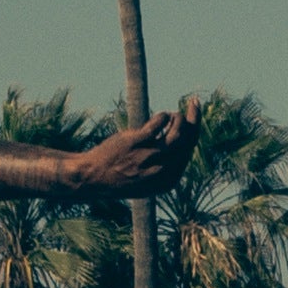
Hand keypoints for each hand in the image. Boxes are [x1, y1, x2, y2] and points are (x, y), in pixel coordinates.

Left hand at [70, 106, 190, 198]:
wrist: (93, 177)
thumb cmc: (119, 179)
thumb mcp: (146, 183)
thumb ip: (164, 169)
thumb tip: (179, 145)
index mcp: (167, 181)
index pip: (188, 153)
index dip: (194, 134)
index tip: (194, 120)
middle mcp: (162, 170)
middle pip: (187, 141)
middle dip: (195, 120)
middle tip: (194, 104)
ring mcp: (150, 155)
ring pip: (177, 133)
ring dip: (180, 118)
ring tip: (174, 113)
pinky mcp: (137, 141)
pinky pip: (160, 123)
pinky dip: (164, 116)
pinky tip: (162, 116)